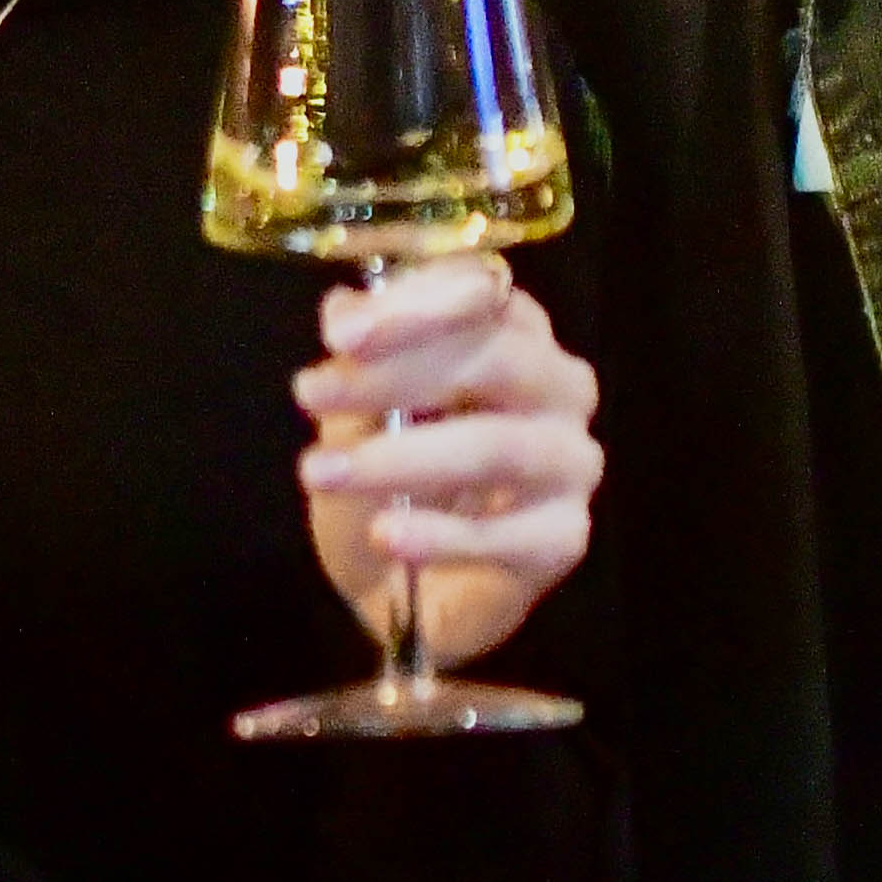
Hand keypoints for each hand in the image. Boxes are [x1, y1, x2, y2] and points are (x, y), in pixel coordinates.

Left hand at [294, 252, 602, 672]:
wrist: (400, 588)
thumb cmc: (388, 478)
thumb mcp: (356, 408)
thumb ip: (359, 357)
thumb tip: (345, 313)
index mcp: (515, 334)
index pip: (485, 293)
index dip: (416, 306)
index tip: (340, 335)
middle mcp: (559, 387)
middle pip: (501, 358)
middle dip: (398, 374)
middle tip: (311, 395)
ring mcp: (570, 462)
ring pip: (501, 447)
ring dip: (403, 457)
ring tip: (323, 473)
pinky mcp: (564, 537)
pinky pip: (510, 534)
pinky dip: (442, 535)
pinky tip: (386, 535)